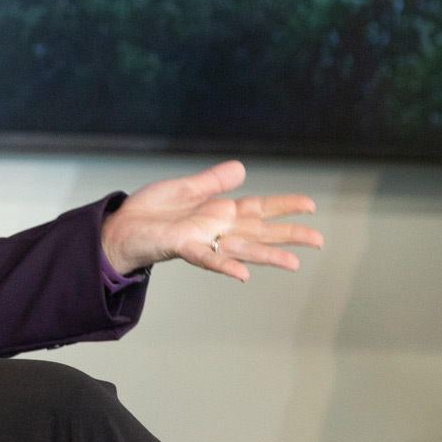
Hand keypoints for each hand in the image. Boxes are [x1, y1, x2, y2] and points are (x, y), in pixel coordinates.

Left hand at [99, 161, 322, 281]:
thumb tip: (242, 168)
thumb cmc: (152, 211)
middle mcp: (217, 229)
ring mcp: (202, 240)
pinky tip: (244, 274)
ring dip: (268, 256)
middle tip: (319, 240)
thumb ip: (214, 182)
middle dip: (290, 235)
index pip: (260, 209)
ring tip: (295, 263)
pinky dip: (225, 265)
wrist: (121, 227)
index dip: (284, 206)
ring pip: (242, 249)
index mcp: (220, 213)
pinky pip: (207, 257)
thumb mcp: (186, 188)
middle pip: (260, 232)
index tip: (311, 205)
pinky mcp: (182, 246)